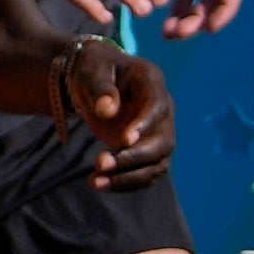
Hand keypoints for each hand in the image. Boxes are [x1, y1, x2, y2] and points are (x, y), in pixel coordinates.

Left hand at [68, 42, 173, 191]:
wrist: (93, 80)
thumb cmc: (93, 69)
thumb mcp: (91, 71)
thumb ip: (100, 88)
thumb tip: (108, 111)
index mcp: (151, 82)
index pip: (157, 107)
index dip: (145, 125)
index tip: (124, 140)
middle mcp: (163, 111)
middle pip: (162, 142)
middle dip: (134, 157)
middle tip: (100, 163)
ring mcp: (157, 133)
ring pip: (155, 164)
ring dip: (128, 176)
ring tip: (95, 182)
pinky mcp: (147, 151)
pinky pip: (144, 173)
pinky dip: (124, 182)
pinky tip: (99, 184)